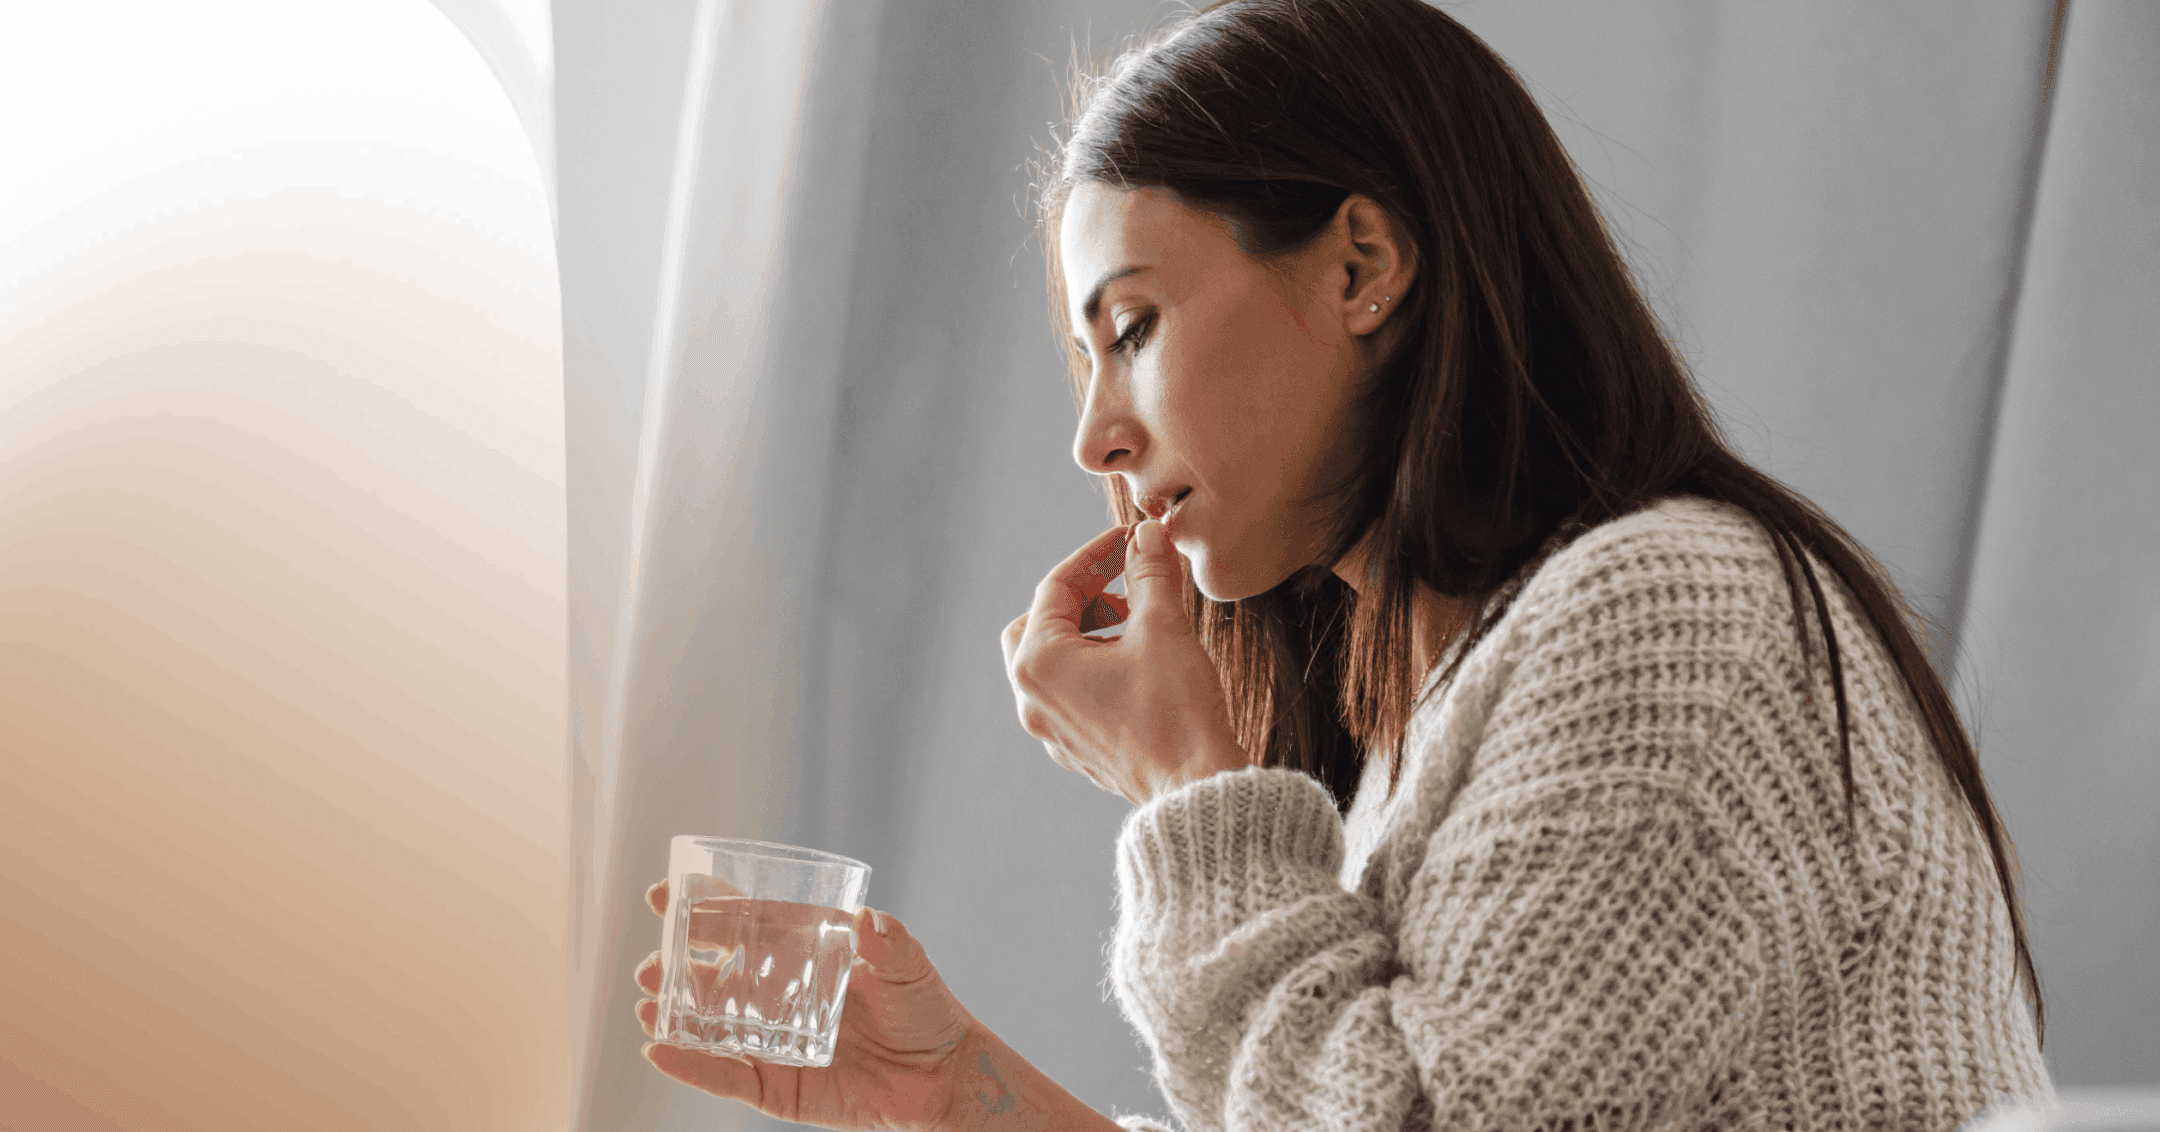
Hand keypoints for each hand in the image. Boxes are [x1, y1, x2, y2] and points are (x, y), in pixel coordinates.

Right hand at [635, 879, 974, 1131]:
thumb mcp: (909, 967)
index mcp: (803, 954)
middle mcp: (780, 994)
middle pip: (715, 974)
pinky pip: (728, 1076)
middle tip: (649, 963)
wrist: (943, 1077)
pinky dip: (693, 1067)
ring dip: (673, 1015)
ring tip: (646, 1004)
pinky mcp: (778, 1085)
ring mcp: (774, 1040)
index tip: (664, 894)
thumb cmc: (925, 1011)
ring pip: (710, 1026)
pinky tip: (660, 1052)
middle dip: (675, 966)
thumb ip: (891, 943)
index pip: (746, 923)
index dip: (706, 908)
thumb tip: (871, 920)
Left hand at [1000, 518, 1250, 805]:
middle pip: (1036, 624)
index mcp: (1040, 664)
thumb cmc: (1176, 712)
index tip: (1130, 541)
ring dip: (1087, 632)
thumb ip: (1149, 573)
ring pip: (1051, 661)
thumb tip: (1147, 536)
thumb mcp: (1163, 627)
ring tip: (1138, 625)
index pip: (1055, 587)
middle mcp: (1033, 699)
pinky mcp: (1076, 749)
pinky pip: (1070, 694)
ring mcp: (1051, 729)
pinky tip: (1137, 664)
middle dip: (1079, 598)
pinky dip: (1093, 667)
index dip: (1096, 555)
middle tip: (1123, 587)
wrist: (1196, 790)